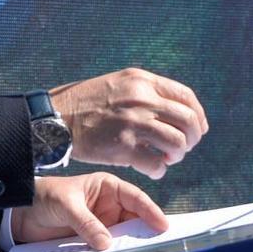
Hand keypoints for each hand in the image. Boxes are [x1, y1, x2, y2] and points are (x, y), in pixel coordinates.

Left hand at [9, 173, 168, 250]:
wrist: (21, 214)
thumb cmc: (44, 197)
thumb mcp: (66, 205)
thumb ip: (85, 222)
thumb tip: (105, 243)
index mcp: (107, 188)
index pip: (135, 198)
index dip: (151, 211)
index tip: (162, 225)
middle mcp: (109, 206)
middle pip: (134, 220)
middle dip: (146, 232)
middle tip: (161, 245)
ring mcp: (102, 225)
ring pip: (124, 237)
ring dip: (131, 246)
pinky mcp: (92, 241)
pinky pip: (108, 249)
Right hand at [50, 68, 207, 179]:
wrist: (55, 119)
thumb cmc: (86, 104)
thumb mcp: (118, 84)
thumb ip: (146, 92)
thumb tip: (176, 110)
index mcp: (142, 81)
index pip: (186, 96)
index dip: (197, 115)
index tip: (197, 128)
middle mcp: (141, 99)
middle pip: (187, 120)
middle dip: (192, 138)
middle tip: (184, 147)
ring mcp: (133, 123)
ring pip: (176, 143)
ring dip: (178, 155)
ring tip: (169, 158)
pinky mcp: (123, 147)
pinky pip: (156, 163)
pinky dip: (160, 170)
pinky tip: (154, 169)